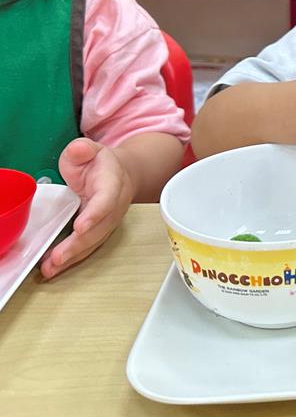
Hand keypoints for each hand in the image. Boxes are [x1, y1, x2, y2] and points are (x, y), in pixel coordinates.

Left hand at [39, 138, 137, 279]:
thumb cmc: (101, 163)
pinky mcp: (102, 230)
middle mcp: (115, 204)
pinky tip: (57, 266)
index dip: (95, 214)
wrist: (122, 172)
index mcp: (113, 181)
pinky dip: (74, 258)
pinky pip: (90, 245)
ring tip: (52, 267)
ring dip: (74, 256)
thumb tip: (79, 150)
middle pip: (100, 227)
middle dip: (79, 244)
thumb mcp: (89, 149)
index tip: (81, 226)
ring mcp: (110, 219)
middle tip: (58, 257)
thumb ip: (82, 149)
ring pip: (96, 240)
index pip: (107, 199)